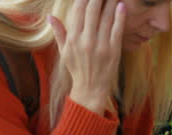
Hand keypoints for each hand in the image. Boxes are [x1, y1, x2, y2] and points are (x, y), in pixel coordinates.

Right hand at [48, 0, 124, 114]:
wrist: (90, 89)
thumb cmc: (77, 69)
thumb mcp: (65, 52)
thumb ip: (59, 32)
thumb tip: (50, 16)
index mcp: (73, 39)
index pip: (78, 11)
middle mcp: (86, 40)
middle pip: (92, 11)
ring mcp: (100, 46)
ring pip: (105, 18)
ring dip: (109, 2)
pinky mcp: (113, 51)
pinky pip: (117, 30)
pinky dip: (119, 17)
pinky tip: (121, 6)